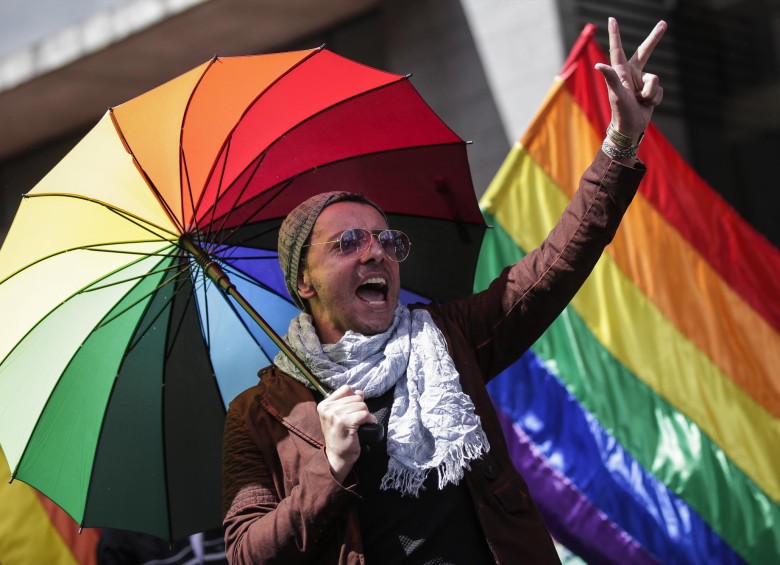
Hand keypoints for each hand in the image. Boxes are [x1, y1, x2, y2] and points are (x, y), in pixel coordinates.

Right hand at [317, 385, 376, 482]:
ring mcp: (335, 415)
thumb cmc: (340, 436)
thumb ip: (347, 402)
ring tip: (361, 424)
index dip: (353, 398)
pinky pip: (365, 414)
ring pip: (362, 405)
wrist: (338, 456)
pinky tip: (367, 426)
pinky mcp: (345, 422)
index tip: (352, 411)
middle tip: (357, 420)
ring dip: (366, 414)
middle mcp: (327, 408)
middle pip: (356, 397)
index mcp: (324, 405)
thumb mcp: (339, 416)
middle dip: (361, 407)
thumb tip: (360, 392)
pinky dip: (370, 420)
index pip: (346, 389)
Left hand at [595, 17, 666, 143]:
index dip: (615, 34)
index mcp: (621, 72)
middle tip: (663, 24)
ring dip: (650, 93)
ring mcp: (641, 82)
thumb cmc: (620, 111)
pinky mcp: (650, 91)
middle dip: (655, 38)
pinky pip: (659, 90)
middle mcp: (631, 74)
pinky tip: (645, 105)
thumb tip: (598, 65)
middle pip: (645, 51)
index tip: (612, 19)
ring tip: (639, 102)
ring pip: (655, 79)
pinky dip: (654, 99)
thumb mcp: (616, 94)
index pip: (617, 49)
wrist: (630, 128)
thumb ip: (610, 77)